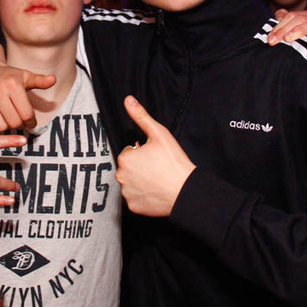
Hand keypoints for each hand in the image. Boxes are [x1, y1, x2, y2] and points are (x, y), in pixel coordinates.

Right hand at [0, 58, 55, 131]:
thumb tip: (53, 79)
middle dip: (19, 124)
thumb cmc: (7, 74)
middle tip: (18, 120)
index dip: (31, 122)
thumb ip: (40, 81)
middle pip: (14, 122)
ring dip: (5, 125)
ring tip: (7, 118)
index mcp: (13, 84)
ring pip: (0, 126)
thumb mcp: (24, 75)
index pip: (26, 114)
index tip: (30, 122)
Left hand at [116, 96, 195, 216]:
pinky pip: (135, 199)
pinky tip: (155, 192)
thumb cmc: (173, 161)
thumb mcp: (159, 133)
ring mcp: (127, 193)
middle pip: (129, 168)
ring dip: (140, 181)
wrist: (185, 191)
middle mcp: (121, 176)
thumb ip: (141, 116)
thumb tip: (128, 100)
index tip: (155, 157)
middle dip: (140, 167)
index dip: (143, 152)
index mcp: (125, 157)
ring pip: (131, 183)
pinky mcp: (133, 207)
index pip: (130, 152)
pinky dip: (143, 196)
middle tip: (157, 168)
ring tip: (158, 180)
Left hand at [267, 9, 306, 45]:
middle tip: (274, 42)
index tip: (269, 40)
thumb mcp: (296, 33)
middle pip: (300, 19)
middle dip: (285, 30)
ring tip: (288, 38)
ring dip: (301, 31)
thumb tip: (278, 14)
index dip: (279, 27)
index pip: (291, 16)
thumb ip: (286, 22)